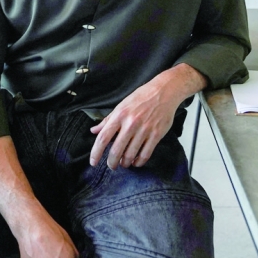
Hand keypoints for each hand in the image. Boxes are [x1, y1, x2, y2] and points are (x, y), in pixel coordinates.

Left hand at [89, 64, 206, 169]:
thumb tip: (94, 130)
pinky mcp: (156, 135)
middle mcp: (131, 124)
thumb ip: (107, 120)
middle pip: (116, 150)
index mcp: (120, 115)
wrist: (164, 92)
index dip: (96, 153)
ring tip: (124, 163)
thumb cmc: (142, 97)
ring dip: (125, 163)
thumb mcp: (121, 105)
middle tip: (111, 166)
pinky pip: (145, 154)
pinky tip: (136, 162)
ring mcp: (144, 130)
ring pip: (130, 154)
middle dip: (112, 162)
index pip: (103, 138)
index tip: (93, 162)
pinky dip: (139, 162)